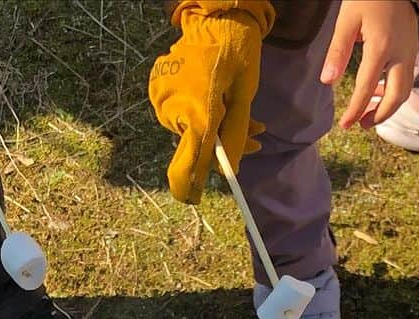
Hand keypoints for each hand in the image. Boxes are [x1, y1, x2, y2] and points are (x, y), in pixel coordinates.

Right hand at [149, 4, 270, 203]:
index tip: (193, 199)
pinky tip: (226, 105)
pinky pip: (185, 113)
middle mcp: (173, 109)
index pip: (191, 162)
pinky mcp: (161, 89)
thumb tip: (229, 172)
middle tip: (257, 136)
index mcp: (196, 113)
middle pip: (197, 145)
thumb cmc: (237, 53)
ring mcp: (164, 98)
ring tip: (250, 118)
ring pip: (194, 130)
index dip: (193, 184)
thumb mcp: (245, 97)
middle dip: (226, 147)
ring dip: (220, 131)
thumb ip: (236, 136)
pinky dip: (207, 116)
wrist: (216, 17)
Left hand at [321, 0, 417, 128]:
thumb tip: (327, 81)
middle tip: (361, 124)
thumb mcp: (348, 20)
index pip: (366, 88)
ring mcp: (409, 53)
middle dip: (379, 115)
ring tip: (369, 113)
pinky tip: (378, 90)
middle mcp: (400, 55)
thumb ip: (338, 51)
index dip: (355, 110)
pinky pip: (406, 79)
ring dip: (388, 107)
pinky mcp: (412, 50)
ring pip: (404, 91)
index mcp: (381, 47)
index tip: (345, 125)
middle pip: (395, 97)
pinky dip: (393, 92)